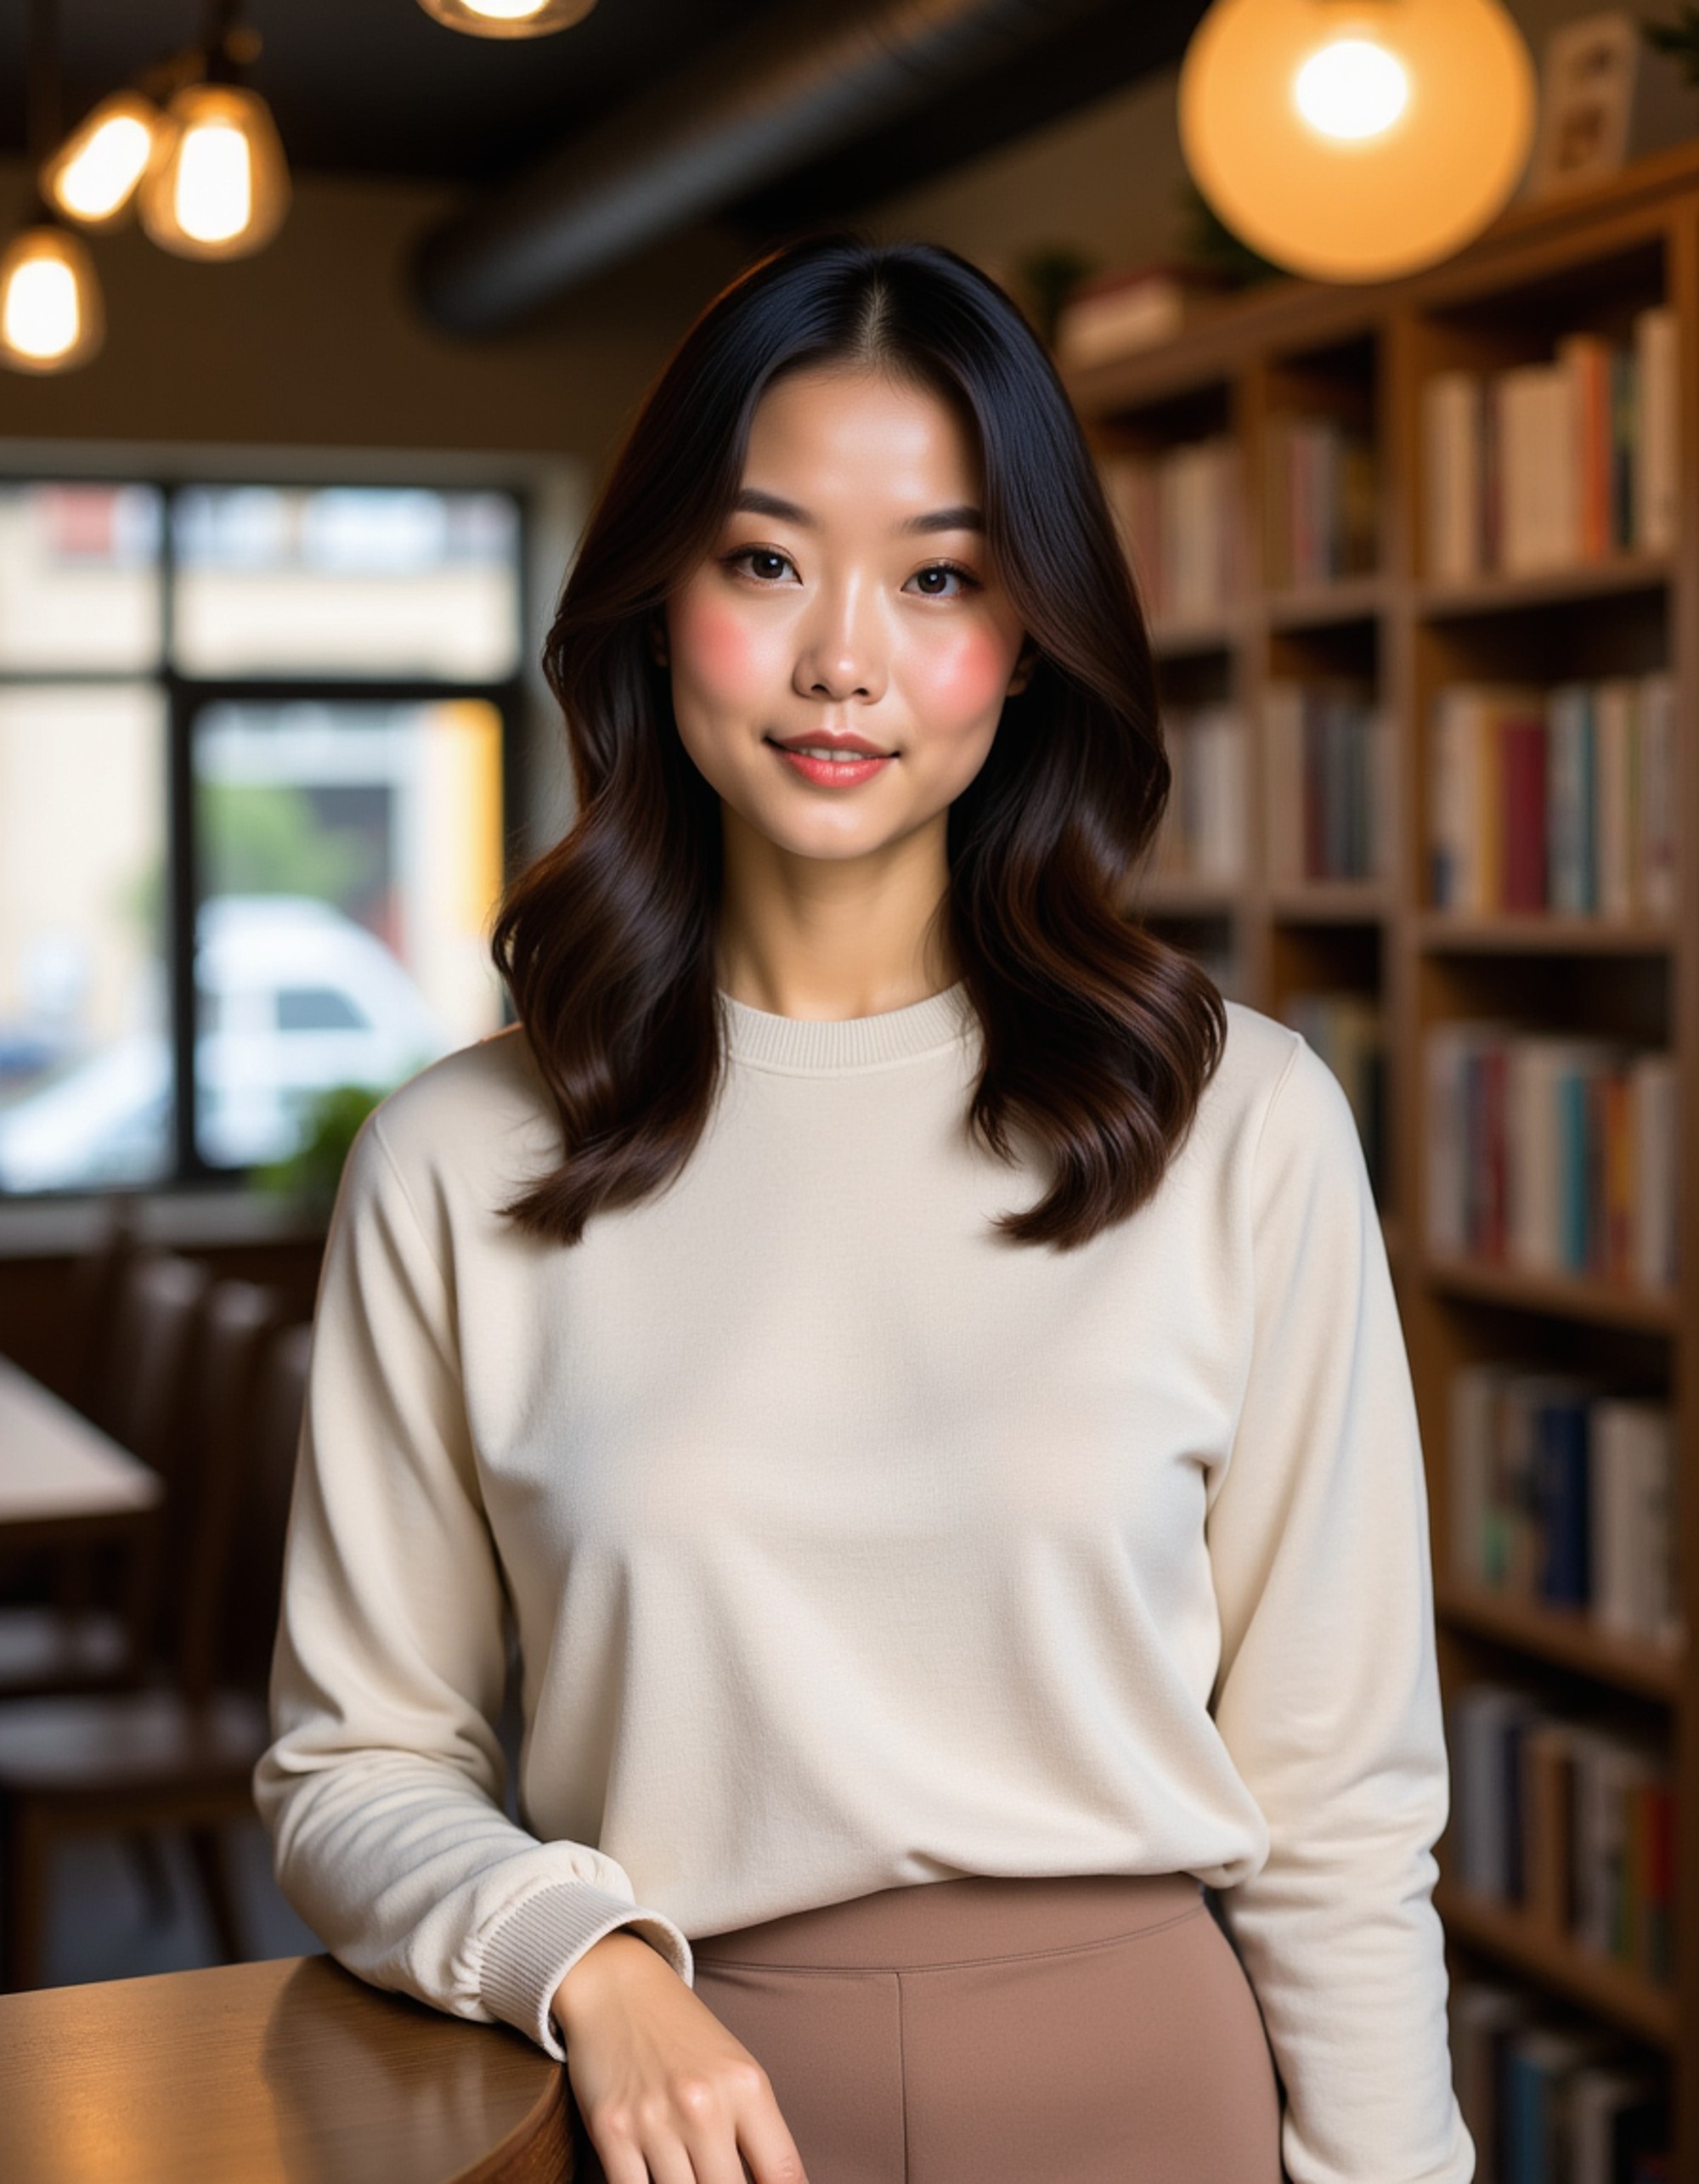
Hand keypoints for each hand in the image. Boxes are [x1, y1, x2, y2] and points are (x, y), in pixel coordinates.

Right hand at [552, 1928, 809, 2183]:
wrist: (619, 1989)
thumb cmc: (683, 2036)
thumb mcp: (735, 2070)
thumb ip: (755, 2132)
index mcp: (746, 2087)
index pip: (783, 2174)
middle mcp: (704, 2104)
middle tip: (717, 2176)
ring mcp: (656, 2119)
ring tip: (687, 2173)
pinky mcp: (612, 2130)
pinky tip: (654, 2178)